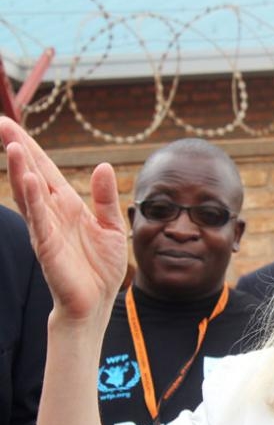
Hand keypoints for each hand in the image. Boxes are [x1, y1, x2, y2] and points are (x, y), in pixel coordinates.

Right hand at [0, 117, 126, 320]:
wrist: (97, 301)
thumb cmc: (101, 266)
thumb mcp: (111, 226)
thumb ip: (106, 198)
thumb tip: (103, 166)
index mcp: (67, 205)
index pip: (45, 171)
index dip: (31, 148)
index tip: (10, 124)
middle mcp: (52, 213)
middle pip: (31, 175)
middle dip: (18, 150)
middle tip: (1, 123)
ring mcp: (46, 228)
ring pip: (29, 194)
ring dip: (20, 171)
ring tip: (12, 146)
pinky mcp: (47, 246)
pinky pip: (38, 219)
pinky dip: (32, 199)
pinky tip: (26, 180)